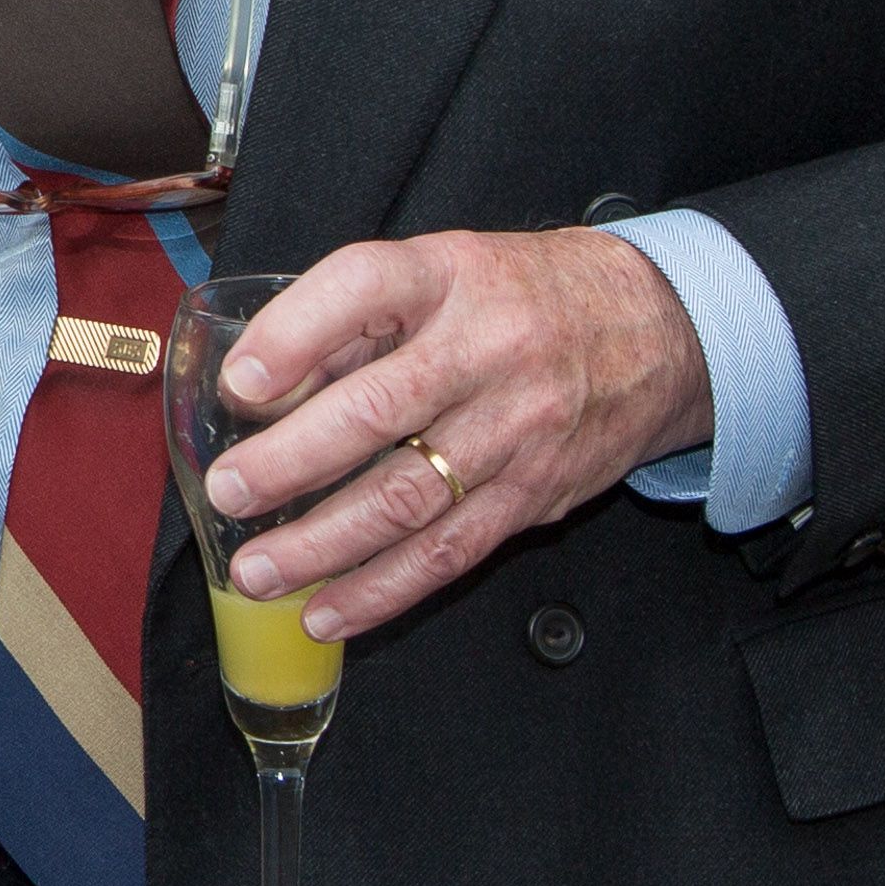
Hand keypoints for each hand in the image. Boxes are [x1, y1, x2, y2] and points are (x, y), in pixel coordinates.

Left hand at [200, 229, 713, 641]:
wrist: (656, 329)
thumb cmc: (517, 297)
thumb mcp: (442, 271)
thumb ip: (352, 322)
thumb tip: (256, 388)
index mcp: (448, 275)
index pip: (365, 288)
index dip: (296, 335)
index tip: (239, 384)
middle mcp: (487, 349)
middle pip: (382, 408)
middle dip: (294, 460)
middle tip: (229, 493)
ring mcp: (517, 428)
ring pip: (411, 497)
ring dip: (324, 545)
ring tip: (256, 573)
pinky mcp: (535, 495)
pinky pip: (451, 552)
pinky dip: (383, 590)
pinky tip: (327, 614)